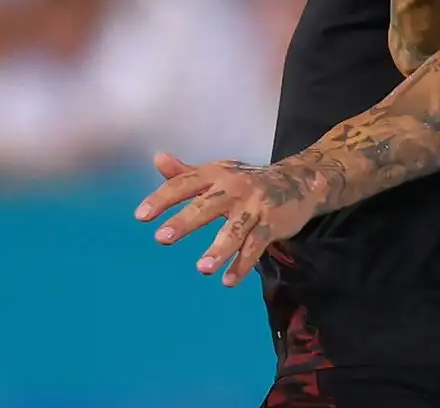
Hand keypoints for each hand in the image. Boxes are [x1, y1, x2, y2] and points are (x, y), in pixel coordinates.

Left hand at [134, 151, 323, 285]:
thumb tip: (157, 158)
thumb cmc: (247, 181)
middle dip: (186, 221)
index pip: (185, 184)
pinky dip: (243, 264)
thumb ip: (185, 172)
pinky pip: (256, 246)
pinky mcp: (272, 223)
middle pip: (208, 205)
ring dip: (220, 249)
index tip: (141, 216)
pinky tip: (228, 281)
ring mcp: (255, 206)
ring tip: (202, 269)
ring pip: (235, 229)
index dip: (162, 198)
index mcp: (216, 174)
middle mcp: (235, 188)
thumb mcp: (218, 173)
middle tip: (162, 238)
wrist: (298, 181)